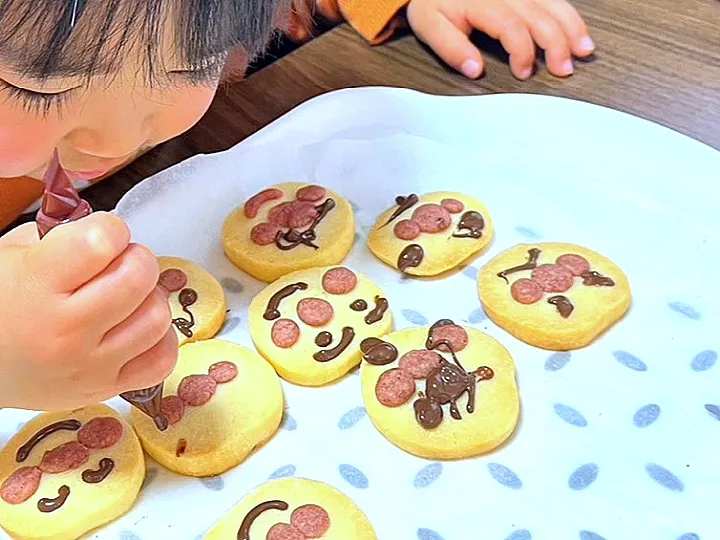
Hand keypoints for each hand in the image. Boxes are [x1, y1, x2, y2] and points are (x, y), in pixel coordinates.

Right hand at [0, 213, 177, 410]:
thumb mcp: (12, 256)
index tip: (103, 235)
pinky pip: (162, 359)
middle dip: (136, 259)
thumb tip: (111, 233)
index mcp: (36, 286)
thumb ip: (64, 238)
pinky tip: (137, 328)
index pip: (102, 241)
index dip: (110, 229)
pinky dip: (159, 340)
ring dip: (150, 298)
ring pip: (157, 317)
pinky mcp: (106, 388)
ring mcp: (90, 364)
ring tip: (127, 298)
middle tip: (119, 264)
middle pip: (138, 276)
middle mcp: (67, 329)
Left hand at [406, 0, 593, 78]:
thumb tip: (475, 71)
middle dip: (556, 43)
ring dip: (571, 26)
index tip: (524, 73)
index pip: (511, 26)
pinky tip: (579, 29)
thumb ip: (452, 48)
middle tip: (564, 69)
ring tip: (585, 50)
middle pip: (539, 15)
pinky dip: (568, 14)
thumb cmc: (433, 2)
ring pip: (553, 3)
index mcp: (481, 2)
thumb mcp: (430, 25)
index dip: (522, 51)